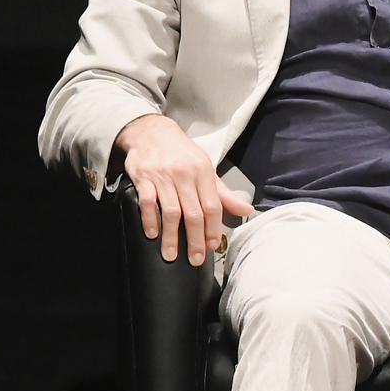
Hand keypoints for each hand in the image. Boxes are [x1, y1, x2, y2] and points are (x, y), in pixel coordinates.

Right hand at [117, 114, 254, 265]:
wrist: (152, 131)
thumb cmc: (182, 154)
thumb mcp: (206, 169)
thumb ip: (224, 194)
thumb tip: (247, 211)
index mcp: (203, 172)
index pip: (212, 206)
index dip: (213, 229)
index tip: (213, 246)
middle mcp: (184, 174)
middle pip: (192, 213)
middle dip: (195, 239)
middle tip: (195, 259)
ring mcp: (162, 176)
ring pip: (170, 211)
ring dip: (171, 236)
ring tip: (171, 255)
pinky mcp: (142, 177)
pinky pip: (146, 202)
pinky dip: (149, 220)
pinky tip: (152, 234)